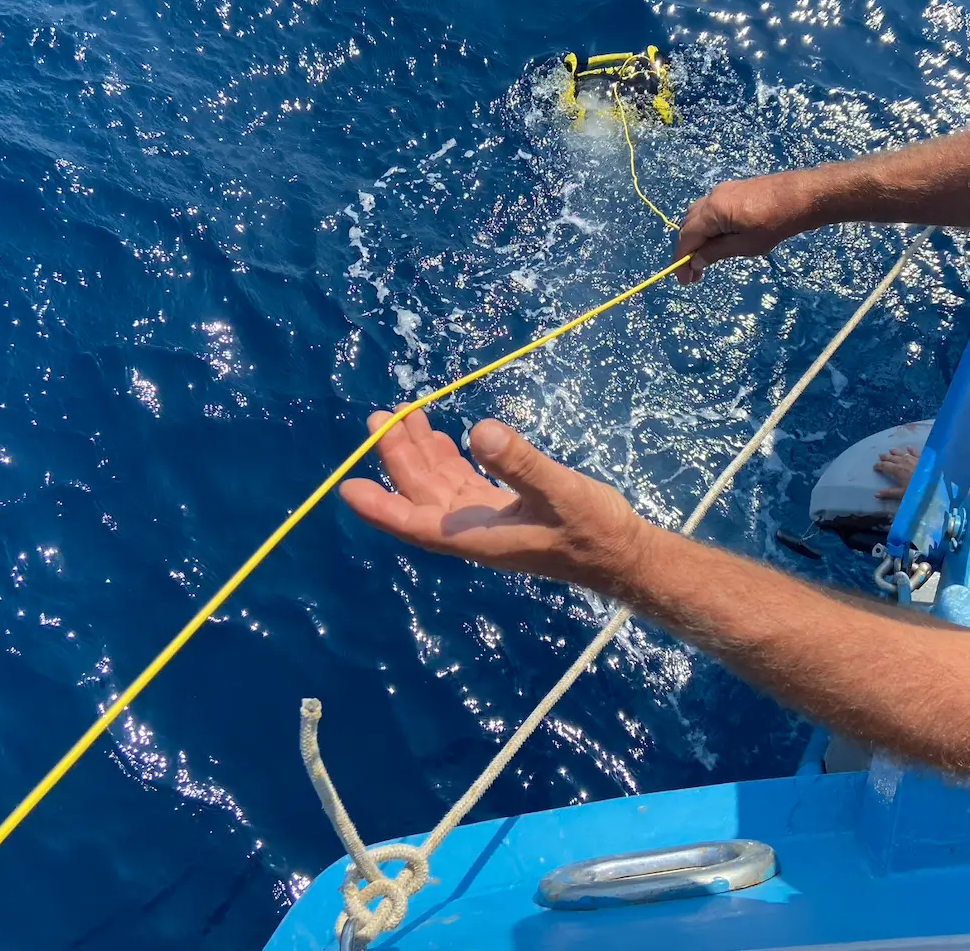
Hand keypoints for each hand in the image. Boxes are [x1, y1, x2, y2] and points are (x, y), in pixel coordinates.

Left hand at [339, 408, 650, 588]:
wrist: (622, 553)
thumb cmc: (591, 530)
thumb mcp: (557, 491)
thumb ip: (520, 462)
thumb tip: (481, 431)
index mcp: (476, 536)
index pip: (413, 523)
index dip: (379, 507)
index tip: (347, 487)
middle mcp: (474, 531)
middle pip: (420, 495)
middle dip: (397, 458)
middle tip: (381, 418)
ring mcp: (487, 521)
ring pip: (439, 486)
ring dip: (419, 454)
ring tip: (404, 417)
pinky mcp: (504, 510)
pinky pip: (461, 484)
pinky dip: (447, 460)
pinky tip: (443, 438)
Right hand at [674, 172, 815, 283]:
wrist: (803, 196)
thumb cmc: (776, 224)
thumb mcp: (745, 245)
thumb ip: (716, 253)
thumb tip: (695, 262)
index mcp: (713, 210)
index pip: (686, 237)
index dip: (681, 260)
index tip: (684, 280)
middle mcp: (712, 197)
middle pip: (688, 225)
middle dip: (687, 250)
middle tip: (694, 274)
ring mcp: (722, 191)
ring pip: (697, 216)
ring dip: (696, 238)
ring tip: (704, 259)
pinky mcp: (733, 190)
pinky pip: (709, 209)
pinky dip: (706, 226)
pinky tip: (717, 240)